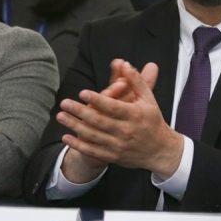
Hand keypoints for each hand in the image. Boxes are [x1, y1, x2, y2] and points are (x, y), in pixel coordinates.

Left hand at [57, 62, 182, 177]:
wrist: (160, 150)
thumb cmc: (152, 120)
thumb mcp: (148, 98)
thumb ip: (136, 80)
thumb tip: (125, 64)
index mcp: (135, 115)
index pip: (113, 107)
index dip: (97, 100)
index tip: (83, 92)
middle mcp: (126, 131)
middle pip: (99, 121)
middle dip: (80, 111)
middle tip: (64, 103)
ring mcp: (119, 145)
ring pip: (93, 136)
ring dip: (75, 126)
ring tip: (61, 116)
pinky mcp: (114, 156)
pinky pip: (93, 151)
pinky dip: (78, 145)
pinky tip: (66, 137)